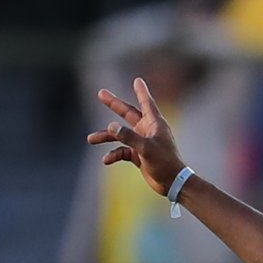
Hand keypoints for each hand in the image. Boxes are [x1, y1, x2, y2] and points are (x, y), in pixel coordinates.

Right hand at [86, 77, 185, 195]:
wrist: (171, 183)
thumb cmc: (164, 163)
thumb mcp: (146, 149)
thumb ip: (128, 137)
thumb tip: (111, 126)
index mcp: (155, 124)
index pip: (146, 103)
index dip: (141, 91)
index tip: (137, 80)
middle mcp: (148, 130)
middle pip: (128, 114)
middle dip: (114, 104)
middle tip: (100, 93)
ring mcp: (142, 142)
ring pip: (120, 135)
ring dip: (106, 136)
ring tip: (90, 139)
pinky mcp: (138, 155)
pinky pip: (121, 151)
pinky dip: (113, 154)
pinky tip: (106, 160)